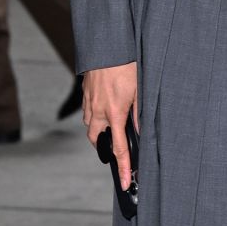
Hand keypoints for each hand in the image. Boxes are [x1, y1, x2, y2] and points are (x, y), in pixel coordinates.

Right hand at [83, 62, 138, 188]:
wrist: (108, 44)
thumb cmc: (127, 65)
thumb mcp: (140, 91)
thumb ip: (139, 114)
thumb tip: (140, 130)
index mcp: (115, 113)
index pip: (119, 148)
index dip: (122, 167)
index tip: (124, 181)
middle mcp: (98, 110)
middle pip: (97, 140)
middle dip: (104, 148)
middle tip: (114, 149)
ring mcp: (89, 101)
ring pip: (89, 124)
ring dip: (99, 129)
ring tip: (112, 124)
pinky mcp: (85, 91)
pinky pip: (87, 109)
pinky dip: (94, 113)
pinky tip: (105, 105)